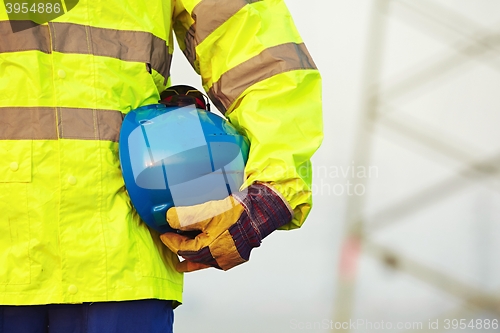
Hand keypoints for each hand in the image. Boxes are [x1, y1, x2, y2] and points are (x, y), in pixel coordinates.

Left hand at [160, 183, 292, 271]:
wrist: (258, 214)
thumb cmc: (236, 212)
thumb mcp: (206, 211)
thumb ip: (185, 217)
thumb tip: (169, 219)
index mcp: (208, 248)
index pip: (183, 248)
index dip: (171, 241)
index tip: (164, 234)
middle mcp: (217, 258)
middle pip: (192, 257)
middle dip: (180, 250)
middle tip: (171, 244)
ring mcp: (227, 259)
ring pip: (203, 262)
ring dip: (192, 258)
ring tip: (181, 262)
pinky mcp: (234, 258)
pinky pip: (214, 261)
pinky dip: (205, 258)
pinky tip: (201, 257)